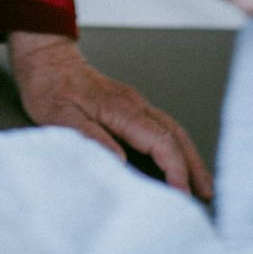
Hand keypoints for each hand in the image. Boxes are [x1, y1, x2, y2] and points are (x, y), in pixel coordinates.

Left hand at [6, 31, 212, 199]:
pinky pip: (162, 128)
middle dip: (193, 165)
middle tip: (206, 195)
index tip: (182, 194)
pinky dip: (176, 147)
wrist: (47, 58)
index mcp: (120, 108)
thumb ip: (91, 138)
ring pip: (172, 129)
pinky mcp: (130, 107)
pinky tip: (178, 161)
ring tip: (202, 184)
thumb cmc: (49, 88)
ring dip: (189, 156)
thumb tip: (121, 163)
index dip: (175, 168)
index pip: (159, 140)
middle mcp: (134, 104)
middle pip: (174, 134)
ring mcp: (135, 104)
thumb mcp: (60, 118)